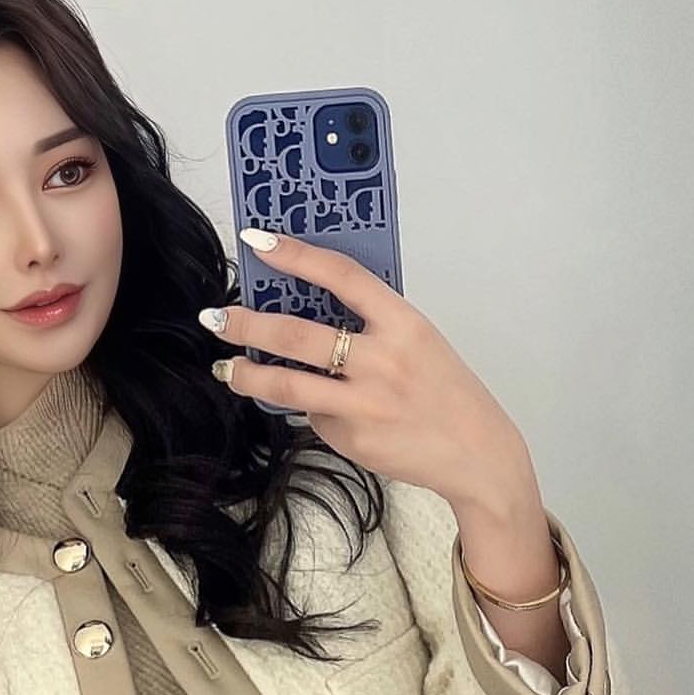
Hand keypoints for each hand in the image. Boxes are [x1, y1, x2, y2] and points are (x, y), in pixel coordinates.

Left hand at [200, 227, 534, 514]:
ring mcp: (364, 402)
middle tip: (217, 318)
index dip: (295, 255)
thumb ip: (371, 324)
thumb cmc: (444, 391)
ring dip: (247, 375)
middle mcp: (382, 359)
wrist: (476, 452)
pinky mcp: (352, 437)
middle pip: (297, 335)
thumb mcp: (417, 341)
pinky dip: (310, 411)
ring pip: (287, 385)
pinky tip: (324, 412)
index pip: (341, 275)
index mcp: (403, 322)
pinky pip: (314, 417)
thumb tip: (308, 312)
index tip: (257, 242)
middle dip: (246, 325)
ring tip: (227, 369)